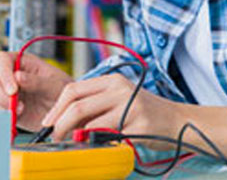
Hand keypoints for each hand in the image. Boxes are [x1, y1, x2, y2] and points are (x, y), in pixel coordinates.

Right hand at [0, 51, 72, 131]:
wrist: (63, 114)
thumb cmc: (61, 93)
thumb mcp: (55, 85)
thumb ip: (38, 81)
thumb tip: (18, 77)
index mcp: (22, 62)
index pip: (1, 59)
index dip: (3, 74)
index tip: (13, 90)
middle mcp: (9, 74)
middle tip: (15, 106)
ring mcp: (3, 91)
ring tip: (17, 113)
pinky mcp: (2, 108)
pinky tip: (11, 120)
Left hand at [41, 73, 177, 144]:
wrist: (178, 121)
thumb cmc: (143, 113)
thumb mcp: (118, 101)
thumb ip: (94, 106)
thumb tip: (62, 120)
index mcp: (112, 80)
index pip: (74, 89)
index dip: (56, 107)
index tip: (47, 123)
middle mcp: (120, 89)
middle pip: (78, 104)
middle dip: (60, 123)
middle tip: (53, 136)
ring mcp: (130, 105)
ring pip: (90, 121)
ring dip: (74, 134)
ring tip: (70, 143)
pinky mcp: (138, 124)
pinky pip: (108, 135)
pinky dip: (94, 142)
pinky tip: (92, 147)